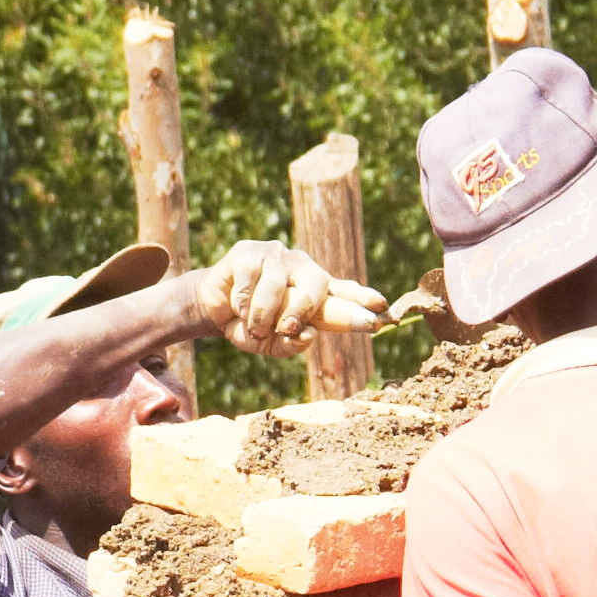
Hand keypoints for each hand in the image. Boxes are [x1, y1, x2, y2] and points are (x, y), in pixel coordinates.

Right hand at [198, 240, 379, 359]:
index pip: (345, 292)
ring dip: (262, 317)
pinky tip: (238, 305)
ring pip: (276, 289)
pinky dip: (242, 305)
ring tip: (254, 325)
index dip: (362, 299)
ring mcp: (277, 257)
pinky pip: (250, 284)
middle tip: (290, 326)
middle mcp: (303, 270)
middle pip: (316, 285)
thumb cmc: (251, 325)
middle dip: (303, 309)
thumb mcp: (271, 344)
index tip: (382, 307)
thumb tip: (309, 335)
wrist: (214, 309)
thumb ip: (291, 344)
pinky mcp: (250, 252)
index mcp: (316, 292)